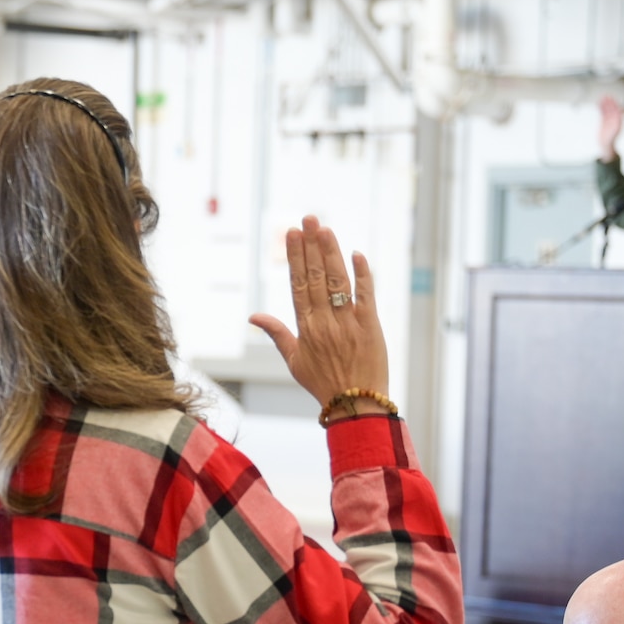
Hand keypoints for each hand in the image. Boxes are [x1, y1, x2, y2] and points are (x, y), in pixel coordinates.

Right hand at [249, 216, 389, 417]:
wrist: (356, 404)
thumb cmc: (322, 383)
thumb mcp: (294, 360)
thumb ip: (276, 333)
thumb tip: (253, 316)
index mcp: (306, 329)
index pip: (298, 285)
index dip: (295, 258)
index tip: (291, 234)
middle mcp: (326, 322)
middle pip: (317, 277)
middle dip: (312, 246)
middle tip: (309, 219)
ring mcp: (349, 323)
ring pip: (339, 281)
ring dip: (332, 252)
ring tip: (325, 229)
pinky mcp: (371, 326)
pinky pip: (366, 295)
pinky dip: (363, 274)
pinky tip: (357, 254)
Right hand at [597, 95, 623, 160]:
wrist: (605, 146)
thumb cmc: (608, 143)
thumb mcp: (610, 139)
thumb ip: (612, 132)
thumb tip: (615, 126)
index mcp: (618, 124)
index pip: (617, 113)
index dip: (615, 106)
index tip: (612, 100)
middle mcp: (615, 121)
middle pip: (613, 110)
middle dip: (610, 103)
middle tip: (607, 96)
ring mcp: (610, 120)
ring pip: (608, 110)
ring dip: (605, 104)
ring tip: (602, 97)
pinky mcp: (605, 120)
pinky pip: (604, 112)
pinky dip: (602, 108)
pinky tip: (599, 103)